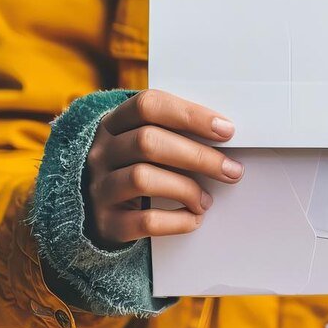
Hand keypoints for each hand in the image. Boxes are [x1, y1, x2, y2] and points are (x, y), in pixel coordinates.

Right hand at [83, 90, 242, 248]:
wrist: (96, 210)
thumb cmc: (135, 169)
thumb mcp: (144, 144)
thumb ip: (173, 134)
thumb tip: (225, 136)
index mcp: (115, 123)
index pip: (149, 105)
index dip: (190, 115)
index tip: (226, 130)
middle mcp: (102, 152)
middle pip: (148, 142)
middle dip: (198, 156)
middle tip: (231, 170)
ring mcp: (100, 187)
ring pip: (143, 179)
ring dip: (186, 189)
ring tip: (206, 201)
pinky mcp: (106, 222)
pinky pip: (145, 221)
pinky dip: (177, 221)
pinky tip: (194, 219)